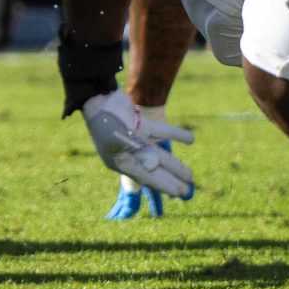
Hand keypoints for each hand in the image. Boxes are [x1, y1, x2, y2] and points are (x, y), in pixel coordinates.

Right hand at [80, 91, 194, 199]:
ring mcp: (135, 139)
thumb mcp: (117, 140)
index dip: (163, 186)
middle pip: (155, 170)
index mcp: (121, 162)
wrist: (97, 95)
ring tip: (190, 175)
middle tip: (187, 191)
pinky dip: (175, 135)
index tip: (179, 194)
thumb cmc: (103, 121)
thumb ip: (136, 151)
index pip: (146, 178)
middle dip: (171, 181)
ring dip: (175, 165)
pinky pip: (161, 132)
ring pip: (160, 155)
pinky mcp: (140, 124)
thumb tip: (153, 165)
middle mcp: (129, 153)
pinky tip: (190, 139)